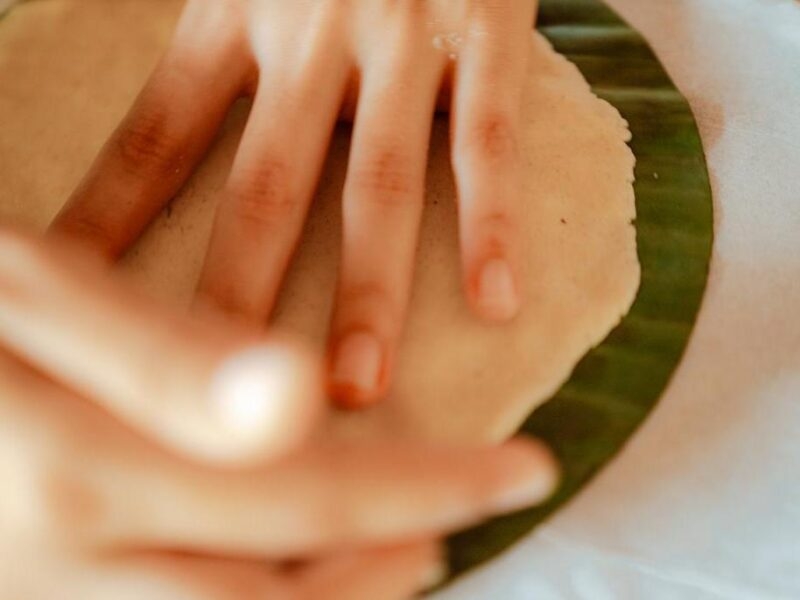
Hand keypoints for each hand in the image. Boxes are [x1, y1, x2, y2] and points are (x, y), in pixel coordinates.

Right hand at [0, 228, 556, 598]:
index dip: (435, 484)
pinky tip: (293, 580)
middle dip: (392, 555)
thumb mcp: (26, 296)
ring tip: (402, 561)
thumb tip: (304, 396)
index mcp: (81, 475)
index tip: (523, 468)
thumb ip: (158, 360)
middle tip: (458, 525)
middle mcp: (64, 568)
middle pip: (285, 587)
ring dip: (332, 598)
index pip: (315, 493)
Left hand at [50, 0, 537, 406]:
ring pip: (377, 187)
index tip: (78, 302)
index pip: (156, 142)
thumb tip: (162, 115)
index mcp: (232, 12)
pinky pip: (484, 143)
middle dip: (238, 298)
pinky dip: (494, 224)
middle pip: (263, 191)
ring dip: (369, 294)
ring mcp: (398, 40)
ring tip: (357, 386)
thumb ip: (208, 23)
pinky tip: (498, 301)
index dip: (112, 226)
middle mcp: (307, 35)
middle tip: (216, 402)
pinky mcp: (482, 32)